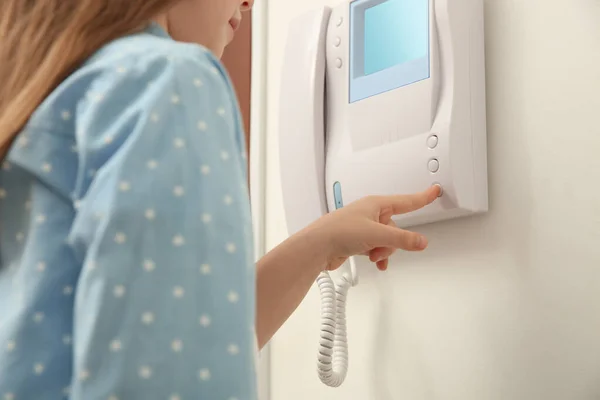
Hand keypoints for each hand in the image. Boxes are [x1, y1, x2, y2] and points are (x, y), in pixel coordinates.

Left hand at [312, 185, 440, 270]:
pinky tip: (374, 262)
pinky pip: (377, 248)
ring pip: (387, 240)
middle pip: (396, 227)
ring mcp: (363, 227)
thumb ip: (402, 239)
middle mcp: (370, 213)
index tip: (434, 190)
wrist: (317, 247)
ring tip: (371, 254)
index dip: (422, 197)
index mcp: (376, 204)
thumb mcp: (377, 234)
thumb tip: (421, 241)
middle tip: (380, 246)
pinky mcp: (357, 240)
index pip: (406, 201)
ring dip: (383, 251)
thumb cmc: (338, 232)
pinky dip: (377, 256)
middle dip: (392, 242)